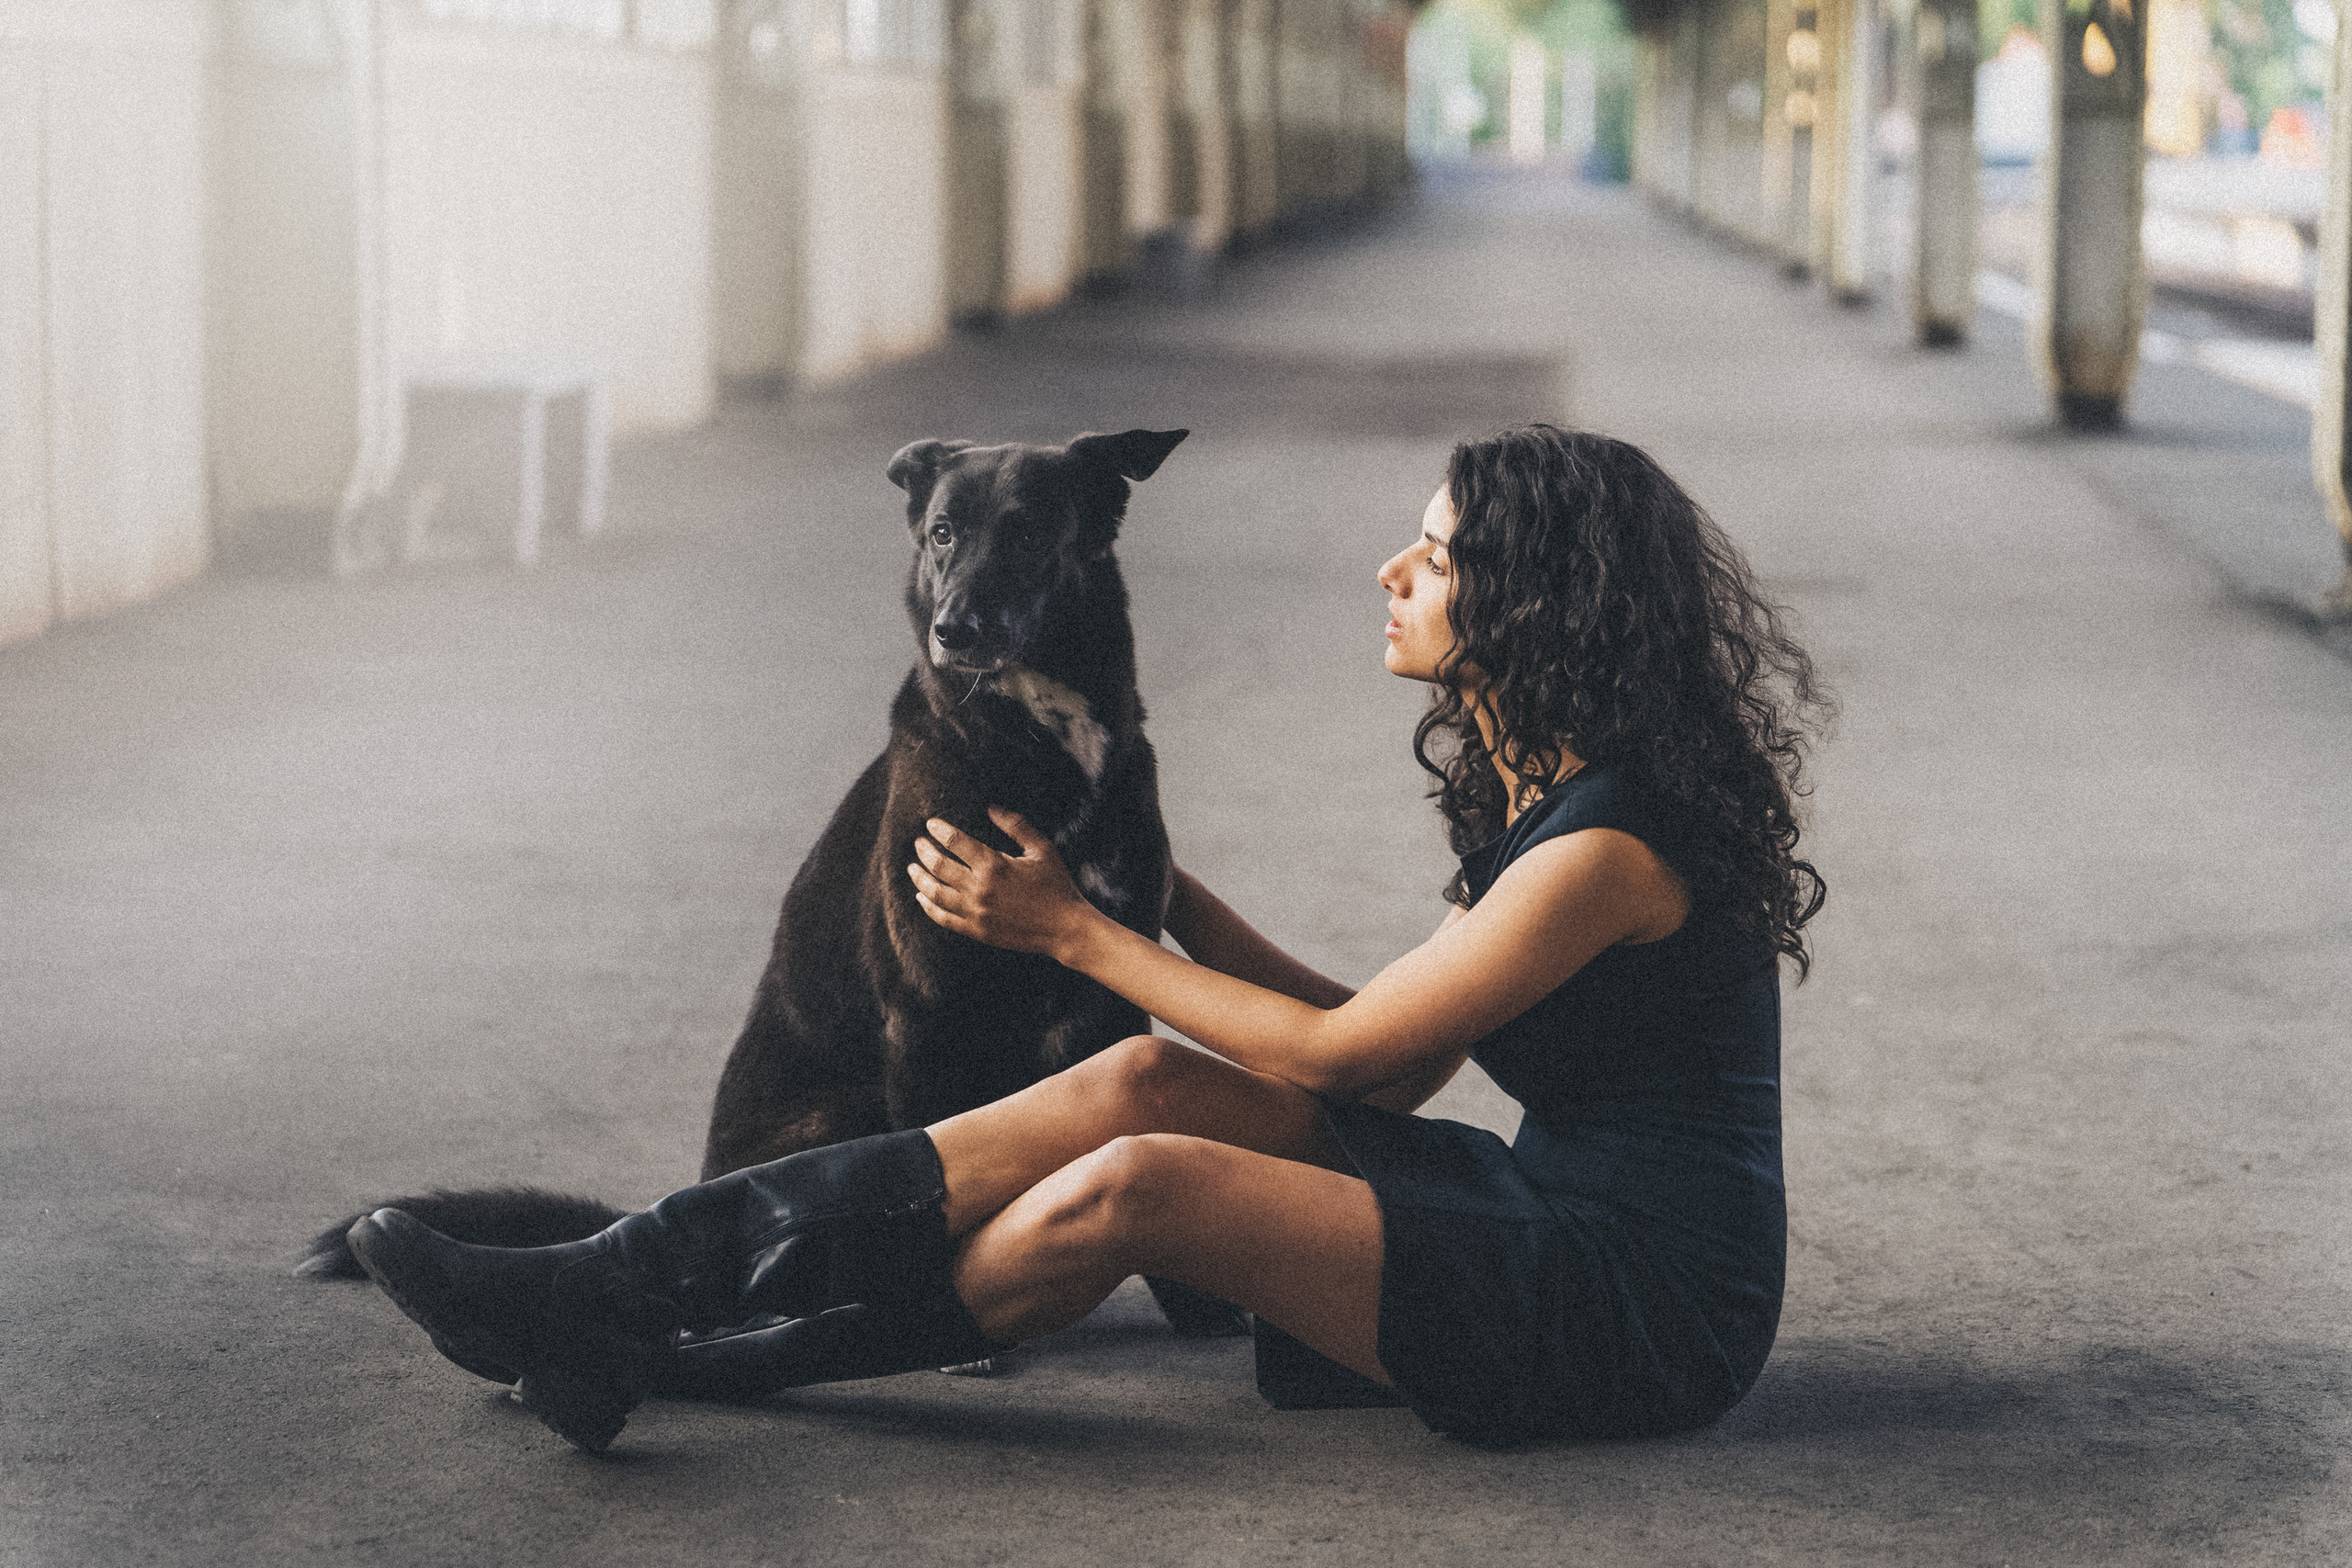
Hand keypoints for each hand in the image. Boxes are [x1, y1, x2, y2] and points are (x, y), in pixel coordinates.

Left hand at [908, 808, 1093, 958]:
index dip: (940, 830)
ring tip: (912, 867)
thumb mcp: (1042, 849)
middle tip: (918, 843)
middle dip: (924, 851)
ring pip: (935, 892)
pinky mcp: (976, 930)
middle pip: (939, 865)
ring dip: (920, 878)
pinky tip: (921, 897)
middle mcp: (980, 888)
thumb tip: (992, 808)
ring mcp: (976, 912)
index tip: (931, 824)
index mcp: (995, 865)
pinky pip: (943, 918)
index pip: (955, 842)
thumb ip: (1016, 826)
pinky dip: (928, 906)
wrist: (1065, 928)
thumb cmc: (1057, 885)